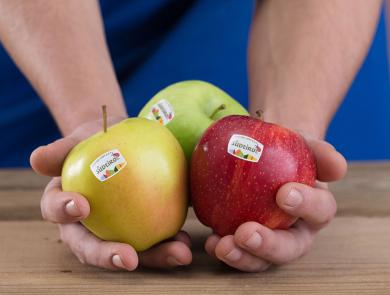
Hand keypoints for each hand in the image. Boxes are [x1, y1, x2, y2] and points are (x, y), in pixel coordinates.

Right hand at [30, 117, 191, 270]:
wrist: (121, 141)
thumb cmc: (96, 139)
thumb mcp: (81, 137)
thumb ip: (62, 148)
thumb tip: (37, 159)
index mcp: (65, 205)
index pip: (58, 212)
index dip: (64, 213)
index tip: (82, 206)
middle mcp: (87, 226)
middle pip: (92, 247)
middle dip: (110, 257)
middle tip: (130, 258)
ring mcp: (115, 231)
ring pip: (128, 251)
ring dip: (152, 257)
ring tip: (177, 253)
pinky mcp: (140, 230)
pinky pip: (153, 240)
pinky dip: (169, 243)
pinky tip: (185, 240)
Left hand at [204, 134, 346, 271]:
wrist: (267, 155)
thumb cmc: (289, 152)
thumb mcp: (304, 145)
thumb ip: (320, 152)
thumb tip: (338, 167)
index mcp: (317, 209)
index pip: (320, 210)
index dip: (306, 205)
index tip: (283, 193)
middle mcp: (297, 232)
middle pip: (289, 247)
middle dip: (268, 245)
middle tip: (246, 233)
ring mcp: (270, 241)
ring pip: (261, 259)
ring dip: (242, 256)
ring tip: (222, 245)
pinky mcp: (245, 243)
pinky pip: (237, 252)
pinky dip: (223, 248)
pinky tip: (210, 242)